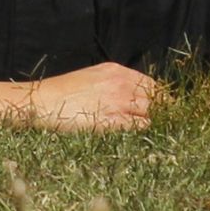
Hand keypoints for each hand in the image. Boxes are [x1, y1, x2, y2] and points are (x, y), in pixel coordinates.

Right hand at [25, 64, 162, 132]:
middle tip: (168, 126)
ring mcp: (118, 102)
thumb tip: (131, 97)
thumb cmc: (62, 94)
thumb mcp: (91, 78)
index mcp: (116, 71)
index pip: (152, 84)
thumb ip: (113, 84)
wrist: (41, 102)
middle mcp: (121, 83)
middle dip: (164, 112)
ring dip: (157, 123)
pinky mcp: (112, 121)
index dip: (161, 99)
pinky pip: (140, 127)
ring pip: (152, 113)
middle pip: (157, 98)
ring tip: (160, 136)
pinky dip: (145, 132)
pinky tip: (143, 140)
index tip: (165, 111)